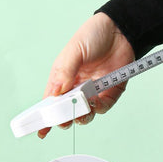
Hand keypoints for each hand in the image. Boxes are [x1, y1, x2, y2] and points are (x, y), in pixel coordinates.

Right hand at [37, 12, 134, 137]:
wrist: (121, 30)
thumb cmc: (94, 35)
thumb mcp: (74, 51)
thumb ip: (65, 71)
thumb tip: (56, 93)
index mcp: (63, 77)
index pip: (52, 100)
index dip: (46, 116)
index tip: (42, 131)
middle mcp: (78, 86)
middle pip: (68, 110)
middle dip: (65, 119)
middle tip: (65, 120)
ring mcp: (95, 90)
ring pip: (86, 112)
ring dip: (83, 115)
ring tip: (82, 109)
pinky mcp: (111, 90)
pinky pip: (104, 106)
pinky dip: (99, 108)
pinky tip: (95, 102)